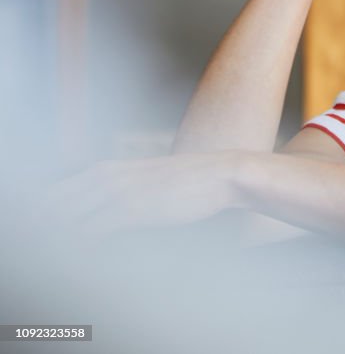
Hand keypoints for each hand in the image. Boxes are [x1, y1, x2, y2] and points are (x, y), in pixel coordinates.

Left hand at [35, 152, 238, 242]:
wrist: (221, 175)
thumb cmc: (189, 180)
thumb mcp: (146, 179)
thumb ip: (121, 189)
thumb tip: (105, 212)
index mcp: (105, 168)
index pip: (54, 192)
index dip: (42, 214)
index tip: (42, 233)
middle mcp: (105, 176)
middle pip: (52, 205)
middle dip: (41, 228)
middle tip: (42, 249)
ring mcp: (116, 192)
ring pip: (66, 218)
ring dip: (56, 239)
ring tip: (55, 257)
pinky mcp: (130, 210)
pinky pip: (90, 232)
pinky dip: (79, 246)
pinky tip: (79, 257)